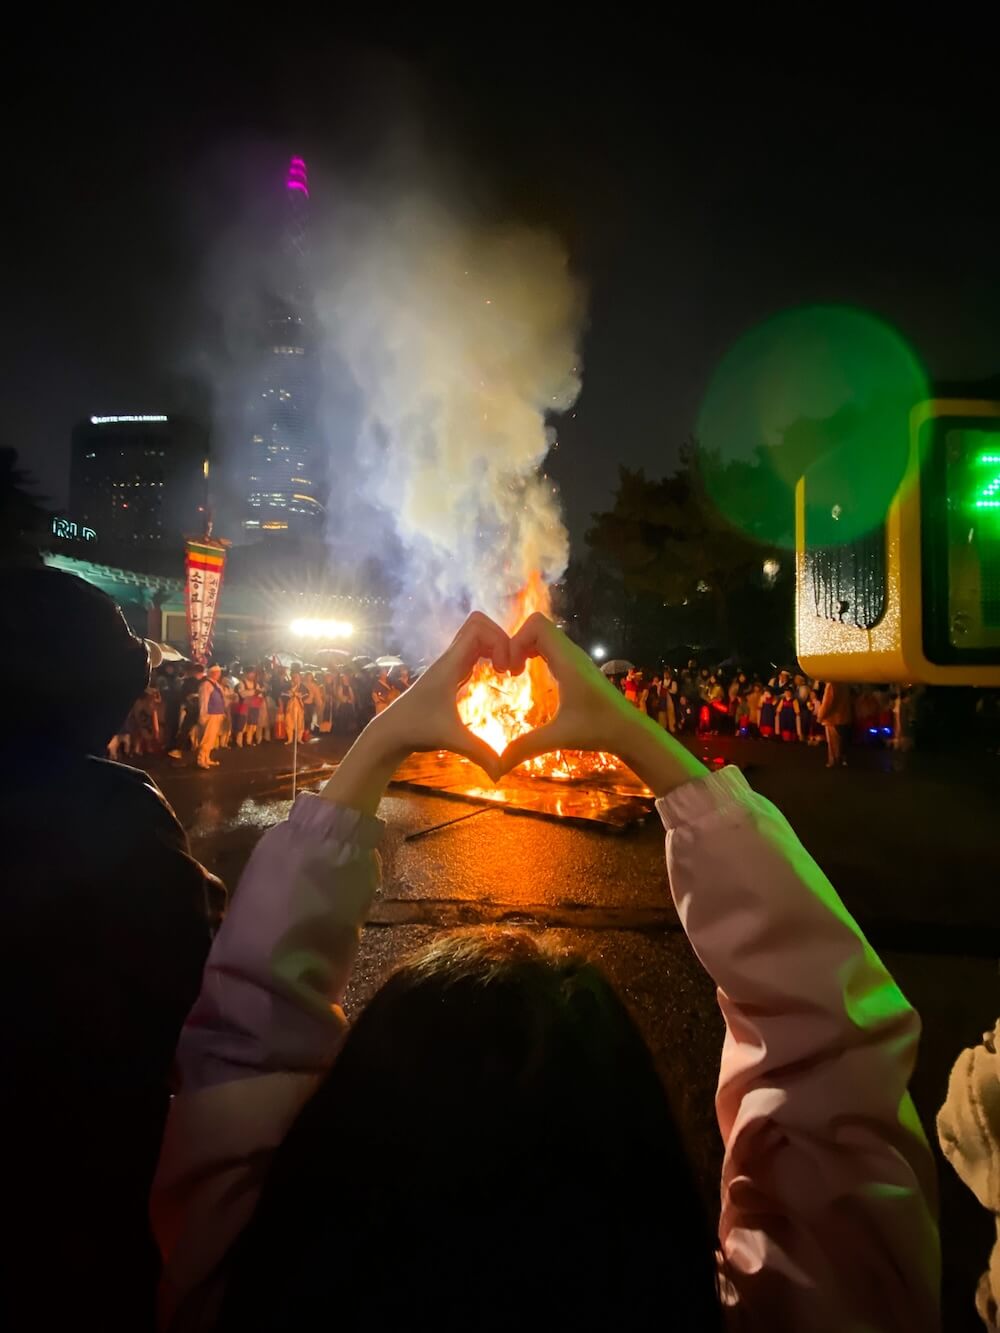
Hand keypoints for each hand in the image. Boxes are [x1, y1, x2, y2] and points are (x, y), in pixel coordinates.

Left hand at [322, 612, 509, 813]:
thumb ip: (478, 753)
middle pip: (480, 625)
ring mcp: (449, 665)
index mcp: (449, 664)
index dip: (500, 640)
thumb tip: (501, 774)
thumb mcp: (451, 740)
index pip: (477, 627)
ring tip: (508, 672)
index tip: (505, 669)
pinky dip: (491, 656)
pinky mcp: (451, 674)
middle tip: (511, 668)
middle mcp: (449, 659)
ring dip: (498, 647)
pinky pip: (475, 651)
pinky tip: (498, 677)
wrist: (390, 732)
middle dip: (503, 639)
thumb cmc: (415, 730)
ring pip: (477, 637)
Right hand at [498, 614, 705, 795]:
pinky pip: (550, 648)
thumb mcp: (558, 737)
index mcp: (567, 661)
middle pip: (537, 627)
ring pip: (544, 636)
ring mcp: (575, 659)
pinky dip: (535, 654)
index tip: (509, 669)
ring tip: (515, 673)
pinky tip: (530, 676)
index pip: (537, 625)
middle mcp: (571, 654)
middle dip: (516, 643)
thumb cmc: (598, 730)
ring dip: (525, 648)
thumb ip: (526, 748)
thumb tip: (497, 766)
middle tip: (508, 671)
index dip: (516, 640)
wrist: (629, 731)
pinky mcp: (577, 667)